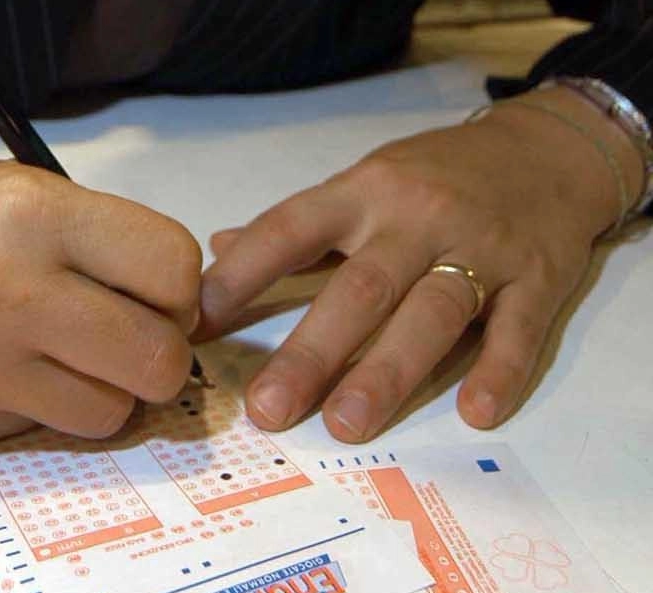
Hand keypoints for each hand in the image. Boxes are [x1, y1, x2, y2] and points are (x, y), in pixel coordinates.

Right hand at [0, 132, 201, 442]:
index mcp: (33, 215)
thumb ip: (108, 244)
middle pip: (158, 358)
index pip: (173, 268)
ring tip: (64, 352)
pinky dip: (48, 405)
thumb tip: (191, 313)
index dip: (180, 286)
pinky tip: (7, 368)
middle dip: (159, 351)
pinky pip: (50, 428)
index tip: (156, 291)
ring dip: (106, 388)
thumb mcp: (25, 192)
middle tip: (128, 334)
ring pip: (114, 411)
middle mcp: (4, 291)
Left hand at [196, 87, 644, 441]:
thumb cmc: (438, 175)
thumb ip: (298, 224)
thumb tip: (218, 248)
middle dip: (311, 351)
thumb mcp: (365, 182)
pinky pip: (518, 328)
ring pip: (432, 313)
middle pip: (359, 288)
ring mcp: (481, 247)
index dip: (243, 275)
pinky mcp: (539, 276)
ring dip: (388, 372)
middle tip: (269, 409)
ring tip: (345, 424)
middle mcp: (418, 217)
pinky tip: (474, 412)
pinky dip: (498, 371)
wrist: (548, 149)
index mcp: (364, 192)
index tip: (198, 321)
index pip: (291, 230)